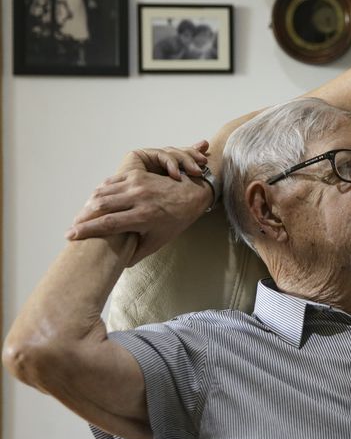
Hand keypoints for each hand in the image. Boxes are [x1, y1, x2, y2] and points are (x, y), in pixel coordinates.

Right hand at [66, 141, 212, 264]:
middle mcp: (139, 197)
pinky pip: (111, 181)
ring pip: (103, 192)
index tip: (70, 236)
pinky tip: (95, 201)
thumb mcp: (159, 241)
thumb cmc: (176, 220)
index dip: (86, 230)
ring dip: (89, 204)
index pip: (108, 223)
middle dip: (82, 217)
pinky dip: (100, 191)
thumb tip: (117, 265)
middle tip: (73, 227)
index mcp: (144, 216)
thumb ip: (137, 253)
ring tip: (82, 217)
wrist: (192, 194)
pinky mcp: (137, 174)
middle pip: (100, 205)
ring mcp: (137, 183)